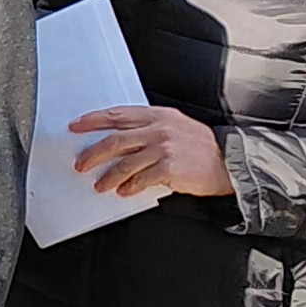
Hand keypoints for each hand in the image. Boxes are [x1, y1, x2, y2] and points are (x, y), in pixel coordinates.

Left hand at [68, 104, 230, 200]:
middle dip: (92, 154)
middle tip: (81, 165)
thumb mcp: (176, 127)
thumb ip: (149, 129)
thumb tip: (118, 140)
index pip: (117, 115)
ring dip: (108, 177)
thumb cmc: (200, 147)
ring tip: (101, 185)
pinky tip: (124, 191)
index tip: (75, 127)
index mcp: (158, 116)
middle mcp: (159, 129)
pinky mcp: (169, 168)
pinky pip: (140, 179)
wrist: (230, 161)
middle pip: (114, 140)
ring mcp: (164, 148)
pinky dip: (129, 187)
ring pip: (124, 163)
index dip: (93, 120)